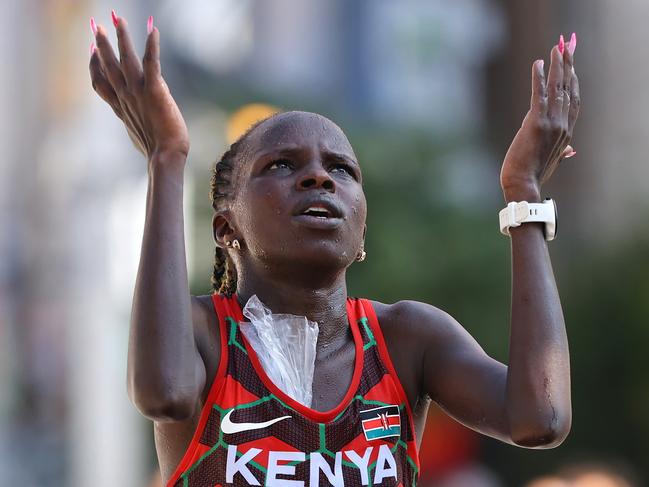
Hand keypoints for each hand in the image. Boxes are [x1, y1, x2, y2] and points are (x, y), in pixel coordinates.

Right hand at [89, 13, 189, 163]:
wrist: (165, 157)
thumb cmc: (158, 152)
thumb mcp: (141, 133)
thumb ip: (138, 121)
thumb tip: (141, 121)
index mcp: (121, 108)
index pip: (100, 83)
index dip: (94, 66)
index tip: (91, 52)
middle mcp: (125, 97)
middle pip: (108, 66)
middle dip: (102, 44)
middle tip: (96, 25)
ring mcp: (138, 93)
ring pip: (126, 59)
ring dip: (121, 37)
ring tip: (117, 18)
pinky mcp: (155, 91)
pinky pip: (152, 63)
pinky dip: (151, 45)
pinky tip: (153, 29)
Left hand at [500, 34, 579, 201]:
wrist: (523, 186)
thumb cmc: (533, 175)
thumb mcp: (553, 162)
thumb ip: (563, 152)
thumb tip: (572, 151)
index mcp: (567, 134)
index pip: (575, 101)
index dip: (574, 80)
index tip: (572, 65)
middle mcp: (563, 126)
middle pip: (569, 89)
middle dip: (569, 65)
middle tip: (566, 46)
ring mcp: (551, 124)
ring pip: (557, 88)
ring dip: (557, 66)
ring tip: (556, 48)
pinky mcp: (535, 123)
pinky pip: (539, 95)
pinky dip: (539, 78)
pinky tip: (538, 64)